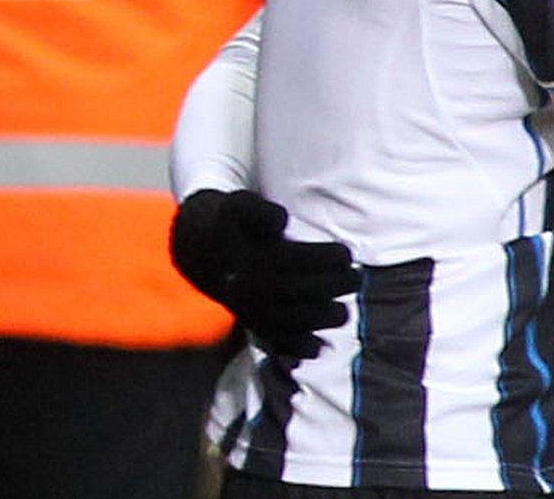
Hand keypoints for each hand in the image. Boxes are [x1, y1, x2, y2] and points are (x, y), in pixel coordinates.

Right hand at [169, 189, 359, 359]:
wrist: (197, 249)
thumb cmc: (230, 223)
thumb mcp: (239, 206)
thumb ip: (259, 210)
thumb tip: (281, 220)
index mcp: (248, 259)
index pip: (292, 260)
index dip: (323, 258)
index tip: (346, 254)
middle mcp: (247, 289)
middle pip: (296, 292)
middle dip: (332, 287)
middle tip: (356, 278)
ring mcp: (248, 310)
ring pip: (287, 321)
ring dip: (320, 319)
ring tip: (343, 311)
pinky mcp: (249, 324)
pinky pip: (272, 341)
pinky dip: (295, 348)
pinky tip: (319, 347)